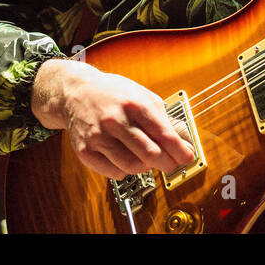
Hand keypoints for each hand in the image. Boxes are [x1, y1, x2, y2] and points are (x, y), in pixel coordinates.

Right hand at [31, 59, 195, 179]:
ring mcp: (99, 137)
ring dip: (146, 167)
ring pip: (132, 167)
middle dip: (167, 163)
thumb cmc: (113, 94)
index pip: (163, 134)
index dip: (179, 150)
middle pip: (150, 154)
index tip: (188, 157)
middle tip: (171, 163)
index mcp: (134, 105)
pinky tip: (127, 159)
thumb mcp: (142, 95)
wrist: (76, 92)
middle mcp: (115, 121)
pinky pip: (113, 172)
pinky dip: (125, 171)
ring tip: (148, 160)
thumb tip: (181, 140)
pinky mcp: (86, 151)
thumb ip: (162, 117)